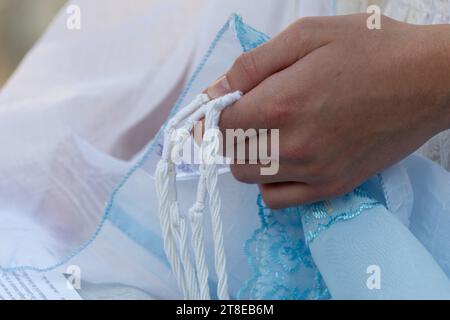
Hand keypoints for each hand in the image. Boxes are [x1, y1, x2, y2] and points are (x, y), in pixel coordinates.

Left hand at [206, 14, 449, 208]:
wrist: (429, 80)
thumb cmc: (371, 50)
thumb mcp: (306, 36)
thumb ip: (252, 65)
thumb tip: (216, 89)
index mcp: (279, 105)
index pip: (219, 125)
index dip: (216, 112)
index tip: (227, 101)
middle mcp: (291, 147)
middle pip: (231, 155)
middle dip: (231, 133)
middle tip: (252, 111)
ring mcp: (313, 173)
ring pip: (251, 178)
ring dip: (249, 155)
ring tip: (271, 131)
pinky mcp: (332, 187)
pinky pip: (278, 199)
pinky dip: (270, 181)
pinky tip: (284, 158)